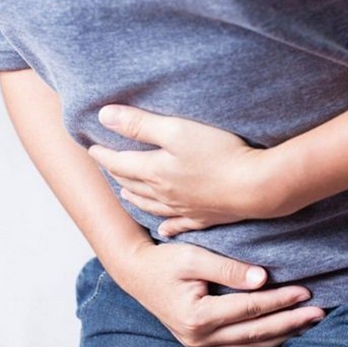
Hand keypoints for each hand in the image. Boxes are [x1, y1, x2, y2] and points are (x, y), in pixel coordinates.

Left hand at [88, 105, 288, 236]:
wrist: (255, 186)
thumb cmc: (219, 154)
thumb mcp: (177, 130)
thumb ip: (140, 124)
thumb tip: (103, 117)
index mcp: (154, 171)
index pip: (119, 163)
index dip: (104, 155)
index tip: (92, 148)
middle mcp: (164, 193)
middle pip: (132, 184)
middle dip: (116, 174)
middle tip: (107, 166)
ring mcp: (184, 208)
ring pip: (150, 205)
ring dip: (134, 197)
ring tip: (125, 193)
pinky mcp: (204, 217)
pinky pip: (178, 224)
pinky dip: (166, 226)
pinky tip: (162, 229)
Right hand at [117, 241, 324, 346]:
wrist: (136, 272)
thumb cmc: (164, 260)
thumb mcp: (193, 257)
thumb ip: (228, 268)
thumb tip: (263, 278)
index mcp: (198, 315)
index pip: (250, 309)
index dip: (280, 300)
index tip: (305, 291)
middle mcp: (198, 336)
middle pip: (254, 332)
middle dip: (289, 322)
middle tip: (318, 312)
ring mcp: (196, 345)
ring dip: (278, 338)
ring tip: (305, 327)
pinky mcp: (195, 344)